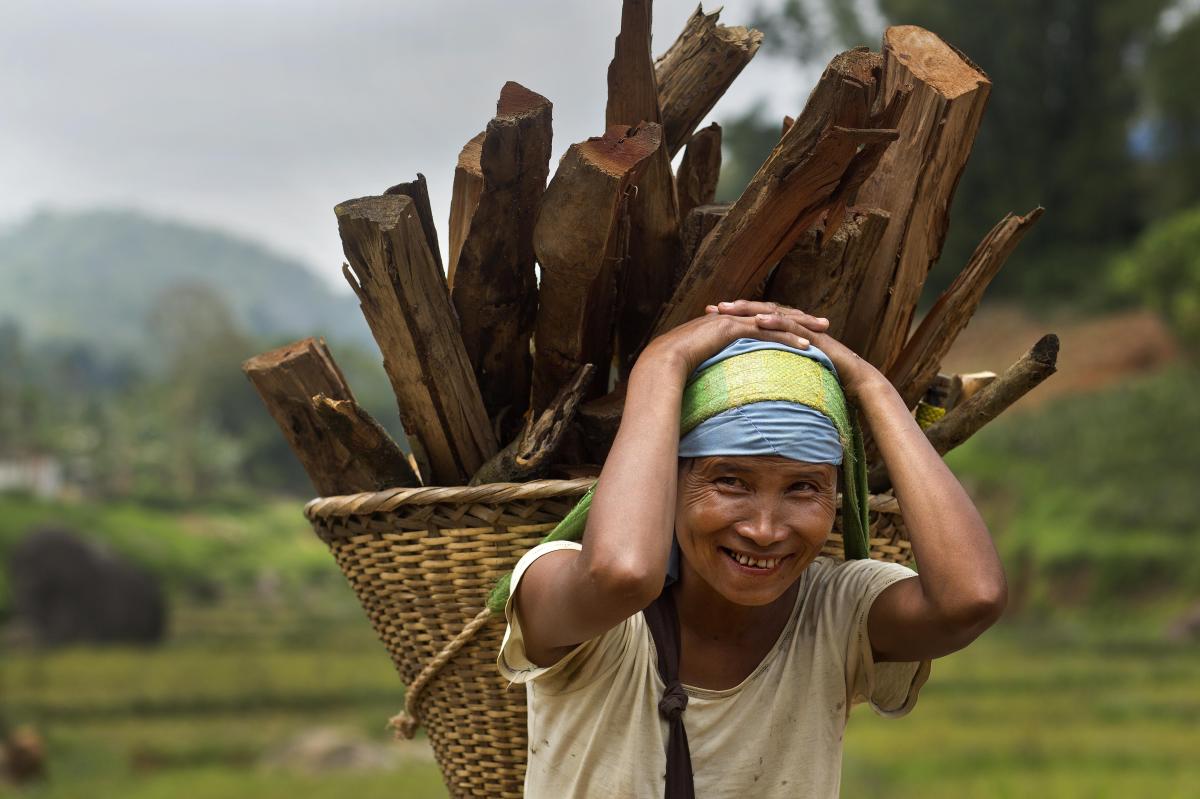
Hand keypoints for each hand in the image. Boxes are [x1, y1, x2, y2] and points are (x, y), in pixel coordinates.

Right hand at [638, 303, 820, 377]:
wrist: (660, 362)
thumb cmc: (672, 369)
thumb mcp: (696, 364)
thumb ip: (709, 364)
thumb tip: (714, 378)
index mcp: (723, 323)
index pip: (758, 320)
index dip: (780, 322)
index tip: (800, 327)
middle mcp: (731, 317)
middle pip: (773, 314)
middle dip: (799, 317)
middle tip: (822, 322)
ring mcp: (732, 321)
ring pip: (774, 320)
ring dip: (801, 324)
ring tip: (823, 328)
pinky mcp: (733, 329)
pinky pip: (766, 333)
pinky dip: (788, 338)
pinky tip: (806, 345)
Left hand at [709, 300, 883, 400]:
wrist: (855, 383)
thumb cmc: (822, 381)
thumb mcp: (788, 376)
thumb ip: (769, 374)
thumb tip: (745, 384)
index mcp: (783, 334)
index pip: (753, 322)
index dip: (732, 319)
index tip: (707, 318)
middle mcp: (792, 326)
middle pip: (760, 312)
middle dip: (736, 309)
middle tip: (712, 307)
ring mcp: (803, 328)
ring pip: (773, 314)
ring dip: (751, 309)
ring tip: (729, 308)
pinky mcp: (813, 335)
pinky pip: (792, 325)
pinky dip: (775, 321)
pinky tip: (759, 320)